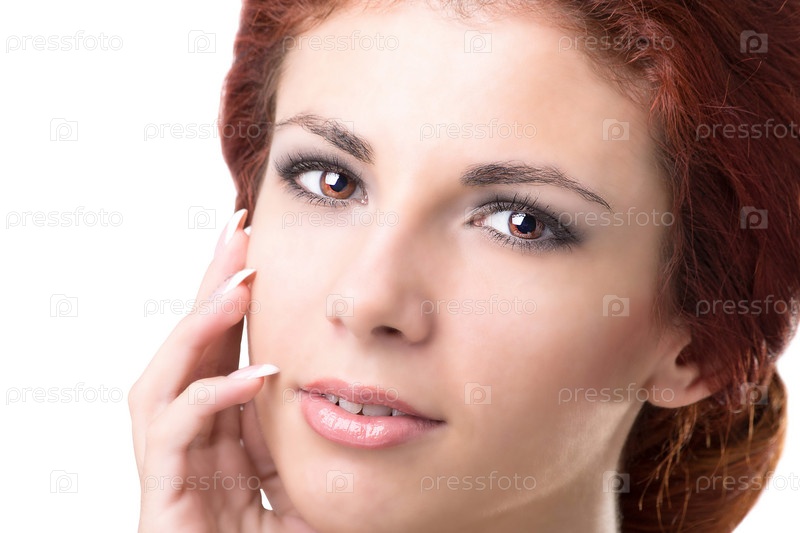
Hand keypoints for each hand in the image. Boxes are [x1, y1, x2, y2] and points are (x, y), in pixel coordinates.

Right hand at [129, 209, 314, 532]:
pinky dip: (211, 397)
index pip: (221, 347)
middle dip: (212, 286)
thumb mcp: (299, 479)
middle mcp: (189, 434)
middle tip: (237, 231)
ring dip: (201, 328)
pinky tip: (254, 377)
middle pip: (191, 345)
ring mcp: (171, 461)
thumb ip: (304, 436)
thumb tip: (342, 389)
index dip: (233, 296)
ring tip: (239, 287)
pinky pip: (175, 432)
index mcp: (219, 428)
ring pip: (167, 376)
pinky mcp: (163, 492)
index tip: (257, 246)